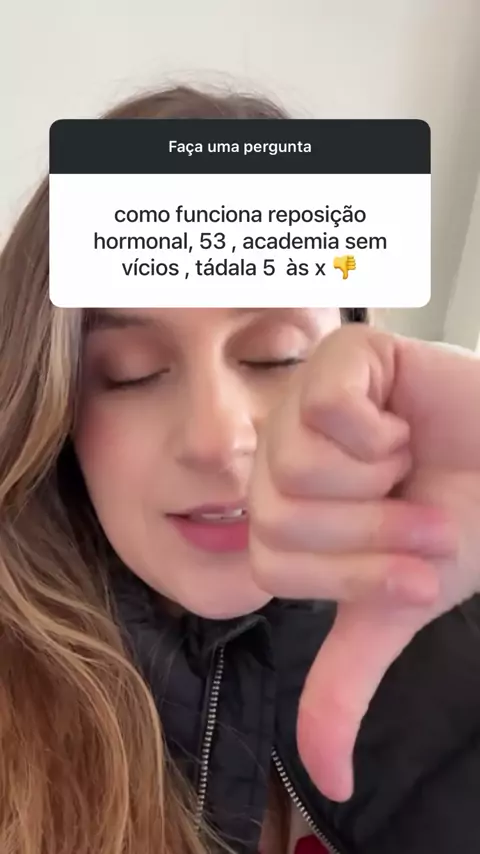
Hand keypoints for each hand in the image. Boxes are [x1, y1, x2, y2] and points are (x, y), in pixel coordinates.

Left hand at [248, 324, 479, 801]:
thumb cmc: (463, 521)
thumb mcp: (394, 607)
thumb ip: (346, 680)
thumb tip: (328, 781)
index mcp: (282, 509)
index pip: (268, 561)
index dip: (353, 572)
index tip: (416, 567)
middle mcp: (278, 453)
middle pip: (278, 515)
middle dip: (375, 532)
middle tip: (423, 513)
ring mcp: (302, 399)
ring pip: (298, 466)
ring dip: (386, 482)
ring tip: (415, 465)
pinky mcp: (340, 355)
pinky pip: (327, 408)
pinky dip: (384, 430)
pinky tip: (404, 421)